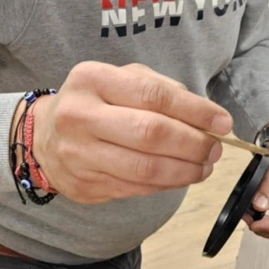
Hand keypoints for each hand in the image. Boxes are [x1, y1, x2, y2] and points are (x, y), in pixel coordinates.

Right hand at [26, 61, 231, 203]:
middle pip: (150, 134)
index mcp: (92, 79)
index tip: (223, 122)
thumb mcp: (122, 79)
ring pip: (145, 169)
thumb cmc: (95, 103)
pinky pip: (136, 189)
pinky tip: (180, 176)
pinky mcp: (84, 185)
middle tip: (214, 149)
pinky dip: (166, 185)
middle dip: (193, 144)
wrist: (45, 137)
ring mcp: (78, 154)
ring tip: (203, 166)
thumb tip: (209, 118)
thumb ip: (163, 90)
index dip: (195, 111)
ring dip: (185, 171)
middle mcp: (80, 116)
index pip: (153, 95)